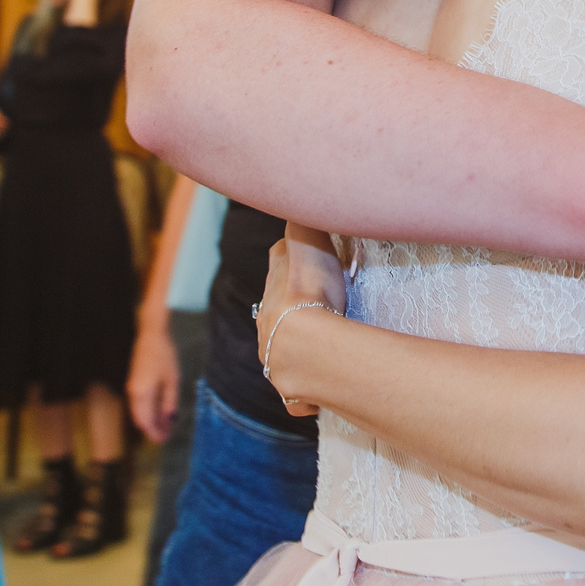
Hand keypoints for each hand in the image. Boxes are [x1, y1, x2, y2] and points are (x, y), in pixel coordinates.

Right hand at [129, 313, 180, 440]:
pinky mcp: (134, 382)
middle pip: (140, 419)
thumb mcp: (172, 379)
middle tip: (165, 435)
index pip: (146, 421)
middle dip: (152, 429)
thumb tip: (169, 419)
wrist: (151, 336)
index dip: (154, 433)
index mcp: (142, 393)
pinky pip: (138, 403)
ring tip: (165, 425)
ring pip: (138, 412)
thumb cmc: (164, 355)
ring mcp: (132, 387)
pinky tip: (159, 412)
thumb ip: (169, 401)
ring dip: (150, 420)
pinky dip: (148, 411)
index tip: (163, 440)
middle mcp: (133, 393)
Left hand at [257, 227, 346, 416]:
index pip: (276, 267)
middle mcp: (267, 326)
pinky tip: (317, 391)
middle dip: (286, 312)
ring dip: (291, 352)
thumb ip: (305, 222)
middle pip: (273, 314)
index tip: (296, 257)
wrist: (305, 347)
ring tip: (311, 353)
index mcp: (273, 291)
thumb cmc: (309, 292)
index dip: (286, 262)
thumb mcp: (308, 243)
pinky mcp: (291, 389)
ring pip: (280, 354)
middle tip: (305, 310)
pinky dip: (305, 392)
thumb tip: (300, 193)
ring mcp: (276, 359)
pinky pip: (297, 392)